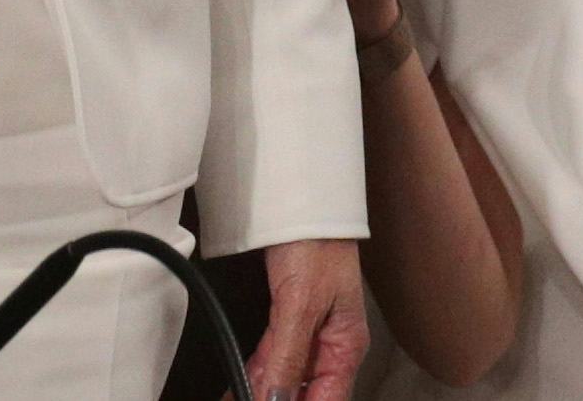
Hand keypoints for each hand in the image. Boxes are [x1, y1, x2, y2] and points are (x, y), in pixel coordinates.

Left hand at [244, 239, 369, 400]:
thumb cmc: (315, 243)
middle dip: (274, 400)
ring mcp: (308, 333)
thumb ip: (288, 357)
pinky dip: (257, 373)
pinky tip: (240, 385)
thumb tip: (276, 400)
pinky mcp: (287, 319)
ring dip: (261, 391)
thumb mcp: (299, 304)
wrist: (299, 201)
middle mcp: (329, 345)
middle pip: (304, 392)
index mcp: (346, 346)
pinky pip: (273, 357)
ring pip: (284, 377)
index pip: (327, 400)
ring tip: (236, 398)